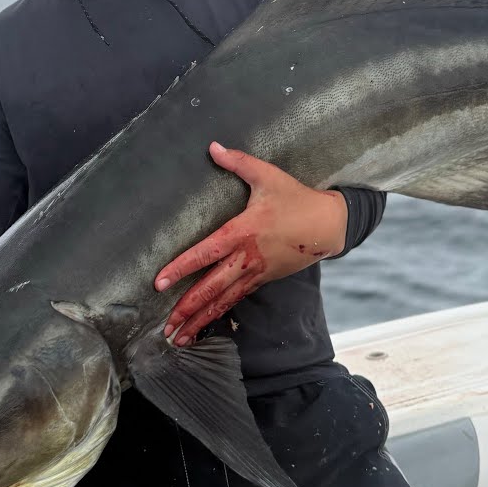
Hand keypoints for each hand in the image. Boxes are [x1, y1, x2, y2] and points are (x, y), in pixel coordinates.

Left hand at [154, 142, 347, 346]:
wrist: (328, 225)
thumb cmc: (296, 199)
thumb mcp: (268, 175)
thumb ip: (238, 162)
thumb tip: (212, 146)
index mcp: (243, 232)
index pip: (205, 252)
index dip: (181, 267)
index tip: (159, 282)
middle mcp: (247, 258)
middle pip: (212, 287)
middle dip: (187, 308)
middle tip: (165, 327)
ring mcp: (256, 273)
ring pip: (223, 300)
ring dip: (200, 320)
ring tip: (177, 339)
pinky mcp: (263, 280)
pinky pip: (235, 300)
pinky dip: (217, 315)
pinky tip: (202, 327)